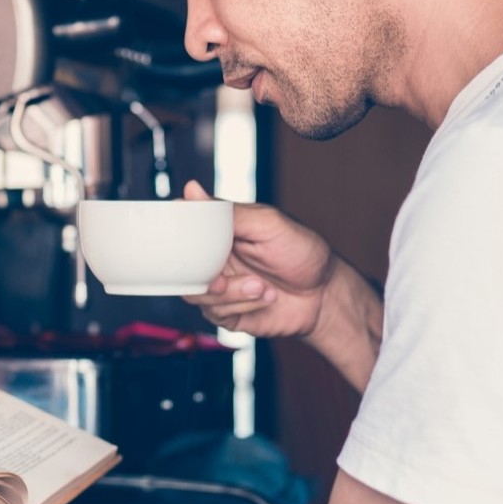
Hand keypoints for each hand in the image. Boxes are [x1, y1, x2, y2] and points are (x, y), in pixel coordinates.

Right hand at [182, 180, 342, 338]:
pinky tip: (265, 298)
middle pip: (180, 265)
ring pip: (195, 293)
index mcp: (218, 230)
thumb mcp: (268, 224)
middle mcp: (213, 257)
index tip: (188, 243)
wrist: (324, 295)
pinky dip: (241, 306)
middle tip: (221, 279)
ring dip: (230, 293)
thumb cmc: (302, 253)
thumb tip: (192, 190)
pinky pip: (214, 313)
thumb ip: (228, 213)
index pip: (182, 227)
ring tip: (261, 286)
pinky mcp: (225, 311)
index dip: (177, 235)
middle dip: (203, 274)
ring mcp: (217, 285)